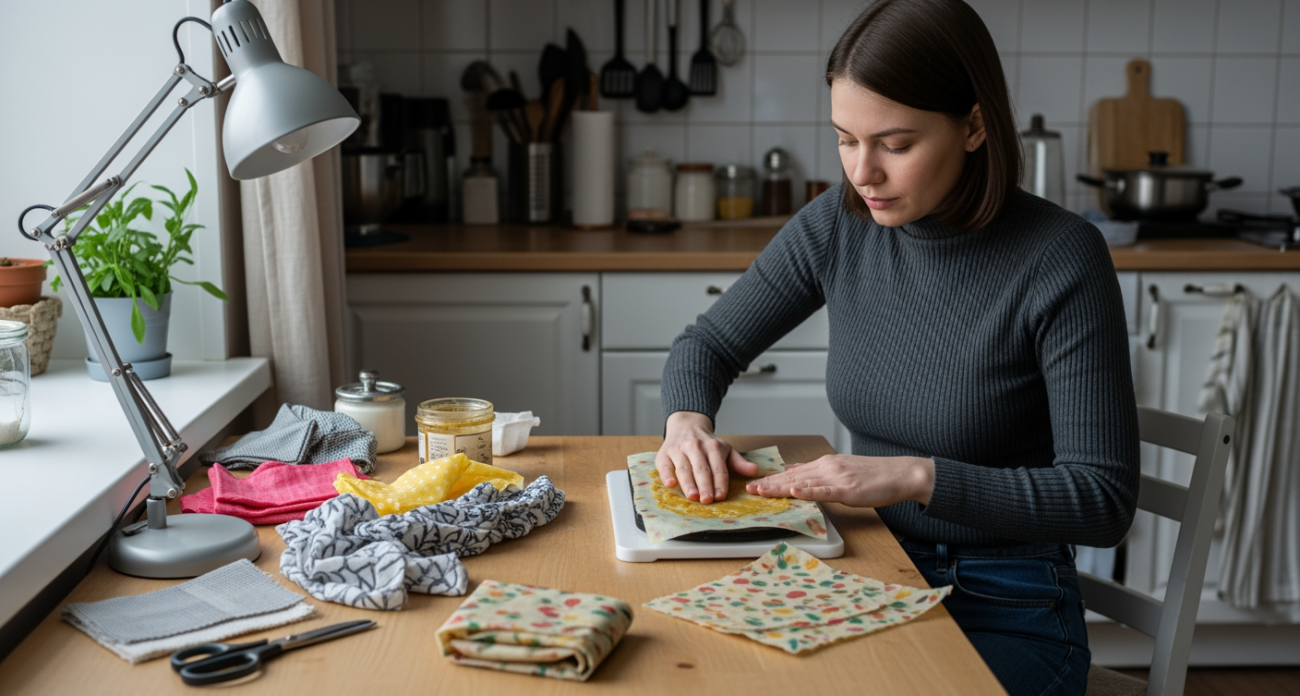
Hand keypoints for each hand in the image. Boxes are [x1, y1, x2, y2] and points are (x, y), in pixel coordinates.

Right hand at [655, 411, 759, 502]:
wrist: (686, 425)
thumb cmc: (707, 444)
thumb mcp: (725, 449)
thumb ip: (739, 462)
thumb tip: (755, 471)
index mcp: (713, 446)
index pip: (718, 467)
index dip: (720, 482)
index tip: (721, 496)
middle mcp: (695, 446)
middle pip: (701, 469)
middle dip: (705, 485)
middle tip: (707, 500)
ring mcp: (679, 449)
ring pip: (684, 468)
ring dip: (688, 483)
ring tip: (693, 496)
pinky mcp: (664, 454)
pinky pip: (665, 466)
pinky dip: (667, 475)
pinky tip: (671, 484)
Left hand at [745, 454, 934, 507]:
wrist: (900, 473)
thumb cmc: (874, 475)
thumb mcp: (843, 469)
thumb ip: (820, 472)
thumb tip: (797, 472)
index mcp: (826, 464)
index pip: (793, 472)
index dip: (772, 478)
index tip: (755, 484)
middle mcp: (827, 467)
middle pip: (792, 476)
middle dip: (769, 483)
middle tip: (748, 489)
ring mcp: (837, 477)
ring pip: (802, 482)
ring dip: (779, 487)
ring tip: (761, 491)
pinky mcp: (847, 488)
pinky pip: (823, 490)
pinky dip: (807, 491)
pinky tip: (793, 491)